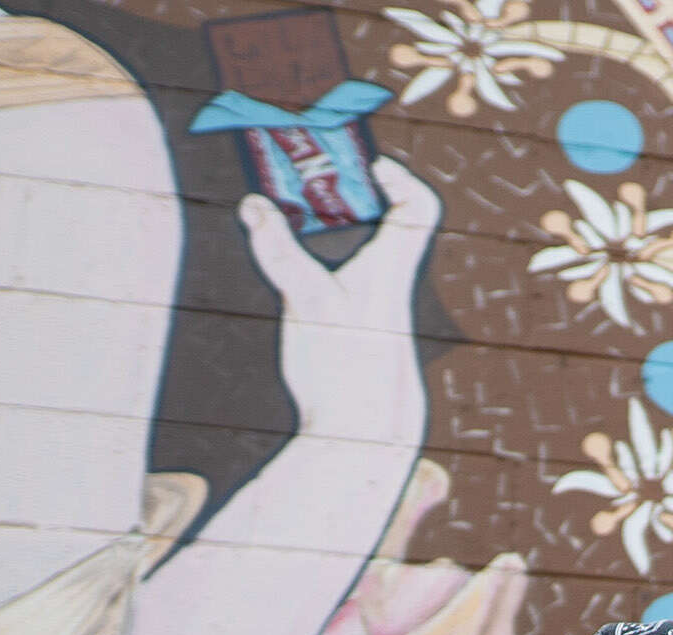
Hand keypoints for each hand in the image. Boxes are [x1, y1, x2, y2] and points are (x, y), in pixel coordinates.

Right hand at [237, 157, 437, 451]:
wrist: (364, 433)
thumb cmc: (347, 367)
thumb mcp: (308, 301)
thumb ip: (280, 250)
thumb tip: (254, 204)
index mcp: (391, 267)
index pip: (418, 208)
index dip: (401, 178)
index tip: (371, 164)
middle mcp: (388, 282)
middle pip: (380, 220)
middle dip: (343, 193)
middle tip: (302, 176)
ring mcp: (372, 306)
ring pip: (356, 250)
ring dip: (324, 227)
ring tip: (280, 210)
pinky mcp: (353, 328)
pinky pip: (340, 277)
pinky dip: (314, 259)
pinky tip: (280, 260)